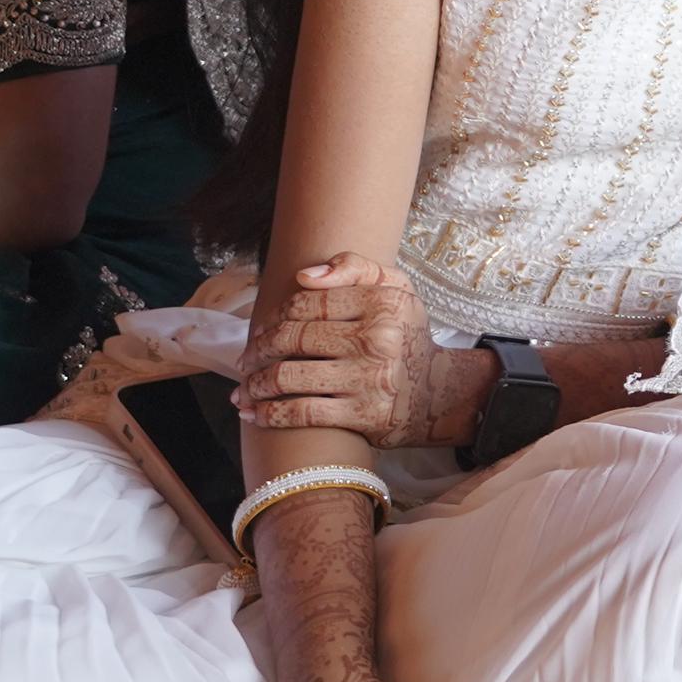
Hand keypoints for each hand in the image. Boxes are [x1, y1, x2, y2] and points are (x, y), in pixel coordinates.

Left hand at [237, 251, 483, 444]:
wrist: (437, 392)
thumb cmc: (404, 336)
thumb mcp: (396, 289)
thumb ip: (355, 267)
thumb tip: (303, 276)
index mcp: (383, 302)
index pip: (306, 303)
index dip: (275, 316)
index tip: (262, 330)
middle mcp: (378, 338)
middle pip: (291, 338)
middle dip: (257, 351)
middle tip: (247, 360)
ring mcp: (369, 379)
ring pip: (287, 376)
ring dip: (254, 385)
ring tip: (244, 390)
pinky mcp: (363, 415)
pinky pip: (300, 413)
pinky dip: (268, 415)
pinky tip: (253, 414)